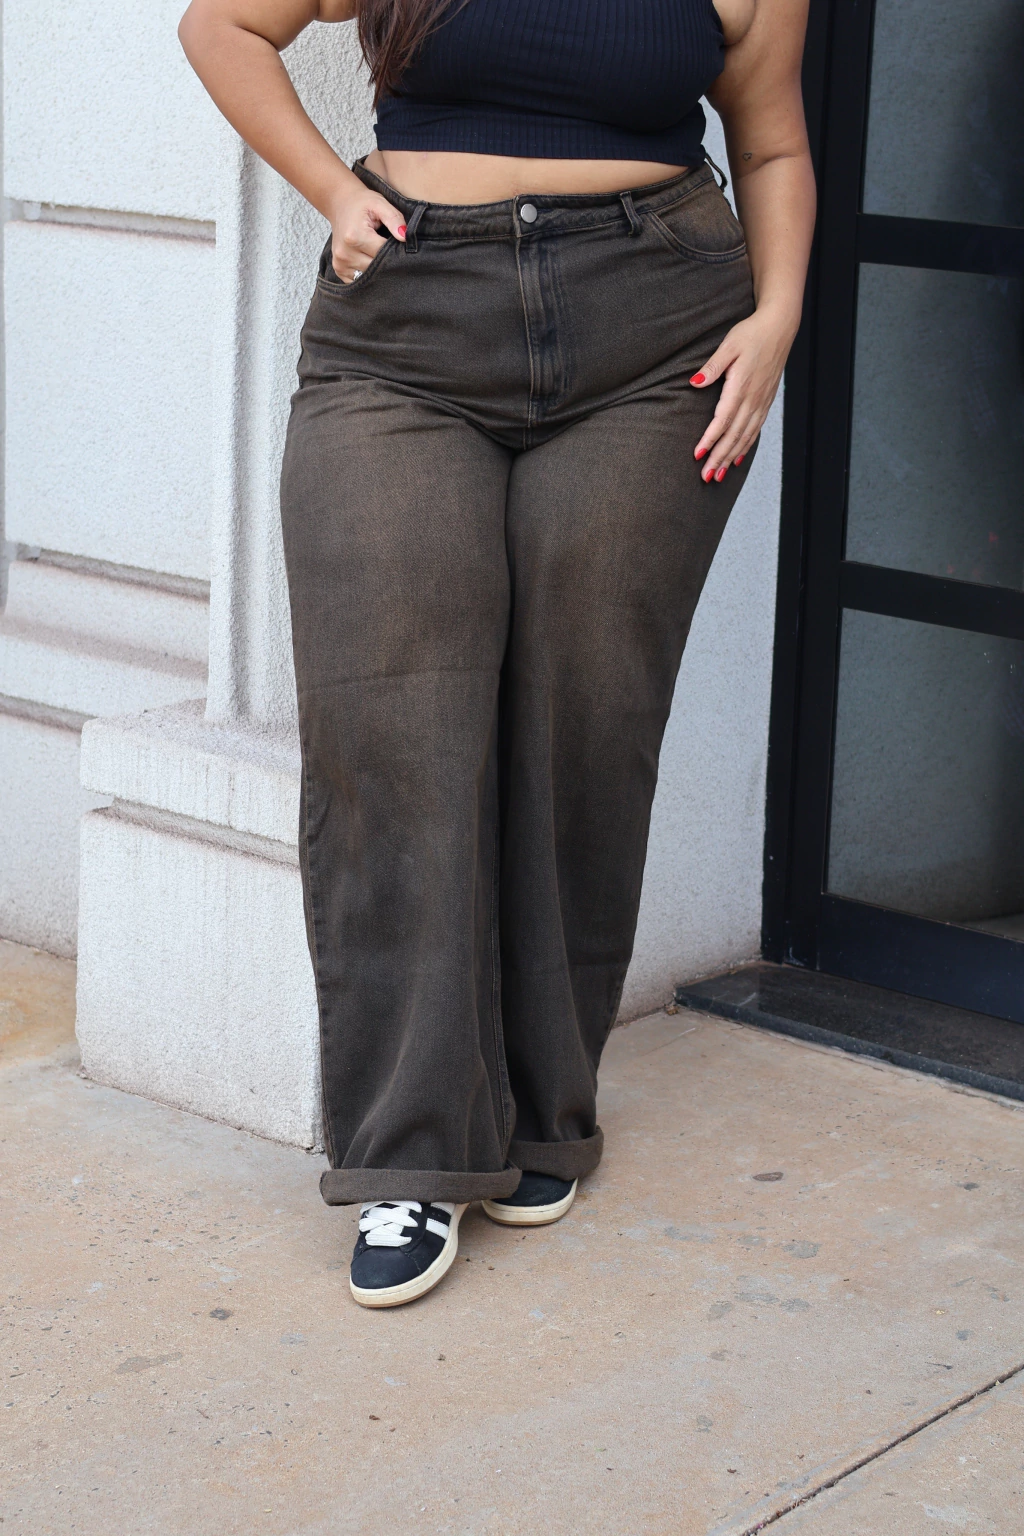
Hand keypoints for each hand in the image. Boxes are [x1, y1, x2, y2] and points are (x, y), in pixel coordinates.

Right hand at [327, 182, 406, 282]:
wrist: (339, 203)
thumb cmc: (361, 203)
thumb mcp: (379, 203)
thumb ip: (394, 219)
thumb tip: (405, 237)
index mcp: (355, 237)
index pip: (384, 253)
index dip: (396, 251)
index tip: (399, 244)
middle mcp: (345, 253)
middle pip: (377, 268)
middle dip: (387, 261)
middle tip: (391, 249)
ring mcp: (340, 263)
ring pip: (370, 276)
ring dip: (378, 269)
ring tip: (379, 253)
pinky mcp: (339, 270)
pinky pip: (359, 279)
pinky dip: (368, 273)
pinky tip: (369, 260)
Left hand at [689, 307, 796, 482]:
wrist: (779, 327)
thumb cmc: (752, 333)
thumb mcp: (728, 345)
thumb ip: (712, 367)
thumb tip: (694, 383)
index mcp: (741, 386)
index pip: (723, 420)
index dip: (710, 440)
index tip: (698, 456)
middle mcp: (753, 398)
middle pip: (734, 435)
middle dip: (719, 458)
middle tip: (706, 477)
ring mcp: (762, 402)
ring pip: (745, 437)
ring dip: (731, 458)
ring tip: (719, 476)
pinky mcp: (766, 401)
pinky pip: (755, 430)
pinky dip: (746, 446)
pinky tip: (738, 458)